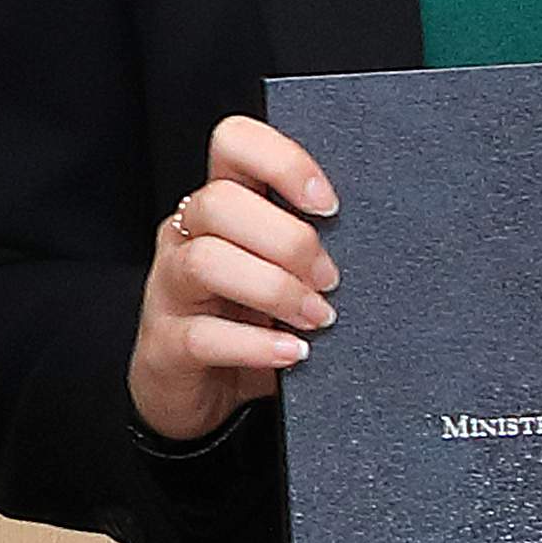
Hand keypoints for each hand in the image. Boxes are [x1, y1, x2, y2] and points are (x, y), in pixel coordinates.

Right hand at [131, 118, 338, 445]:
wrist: (206, 400)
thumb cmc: (253, 324)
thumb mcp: (284, 270)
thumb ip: (309, 244)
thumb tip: (376, 235)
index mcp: (221, 205)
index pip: (233, 142)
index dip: (283, 161)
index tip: (328, 205)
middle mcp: (186, 236)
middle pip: (220, 202)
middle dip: (289, 242)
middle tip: (330, 281)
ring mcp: (169, 290)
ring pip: (206, 260)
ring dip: (275, 290)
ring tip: (316, 319)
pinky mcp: (165, 345)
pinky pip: (203, 336)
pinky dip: (257, 344)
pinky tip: (293, 353)